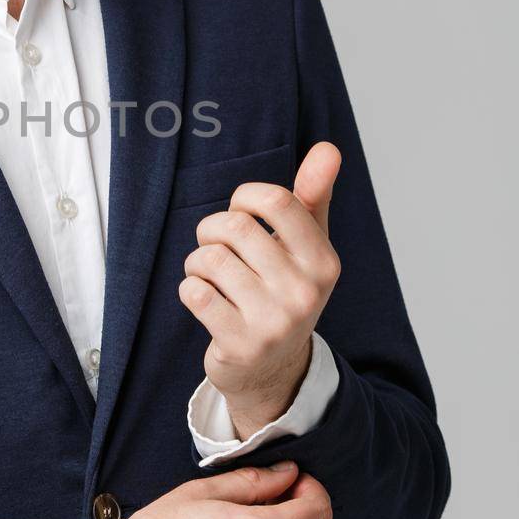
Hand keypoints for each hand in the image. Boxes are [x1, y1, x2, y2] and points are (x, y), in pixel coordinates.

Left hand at [177, 141, 341, 433]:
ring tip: (211, 276)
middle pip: (234, 227)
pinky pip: (194, 292)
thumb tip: (328, 149)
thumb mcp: (306, 246)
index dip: (243, 198)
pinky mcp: (240, 344)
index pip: (275, 200)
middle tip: (216, 246)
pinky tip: (206, 300)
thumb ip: (313, 195)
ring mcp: (274, 322)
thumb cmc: (284, 290)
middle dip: (212, 230)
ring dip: (198, 262)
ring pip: (209, 259)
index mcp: (324, 261)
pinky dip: (190, 289)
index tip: (242, 213)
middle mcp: (305, 292)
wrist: (273, 369)